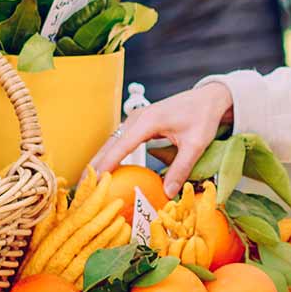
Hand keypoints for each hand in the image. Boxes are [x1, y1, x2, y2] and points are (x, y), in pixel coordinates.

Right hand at [88, 81, 233, 187]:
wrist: (208, 98)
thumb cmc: (203, 118)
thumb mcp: (195, 145)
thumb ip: (181, 168)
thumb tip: (167, 193)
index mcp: (148, 121)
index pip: (121, 145)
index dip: (107, 163)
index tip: (95, 179)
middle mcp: (138, 118)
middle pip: (110, 143)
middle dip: (96, 164)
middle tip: (83, 185)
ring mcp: (136, 120)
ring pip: (112, 142)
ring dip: (100, 159)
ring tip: (89, 181)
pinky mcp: (139, 124)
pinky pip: (120, 141)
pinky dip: (111, 155)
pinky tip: (106, 170)